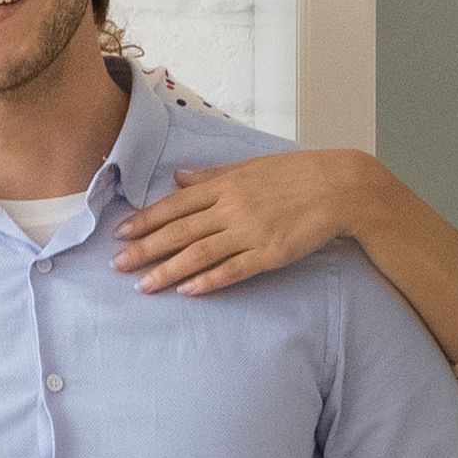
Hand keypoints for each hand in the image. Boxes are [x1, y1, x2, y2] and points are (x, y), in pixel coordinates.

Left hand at [116, 148, 374, 298]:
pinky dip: (208, 281)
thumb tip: (178, 177)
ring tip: (143, 286)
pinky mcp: (270, 253)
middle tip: (117, 265)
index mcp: (226, 184)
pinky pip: (233, 270)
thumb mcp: (250, 166)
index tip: (120, 233)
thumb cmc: (297, 174)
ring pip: (199, 253)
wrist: (341, 187)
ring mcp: (251, 231)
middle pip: (180, 231)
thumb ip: (212, 175)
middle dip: (145, 249)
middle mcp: (232, 207)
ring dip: (168, 271)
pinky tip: (187, 291)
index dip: (146, 220)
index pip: (175, 204)